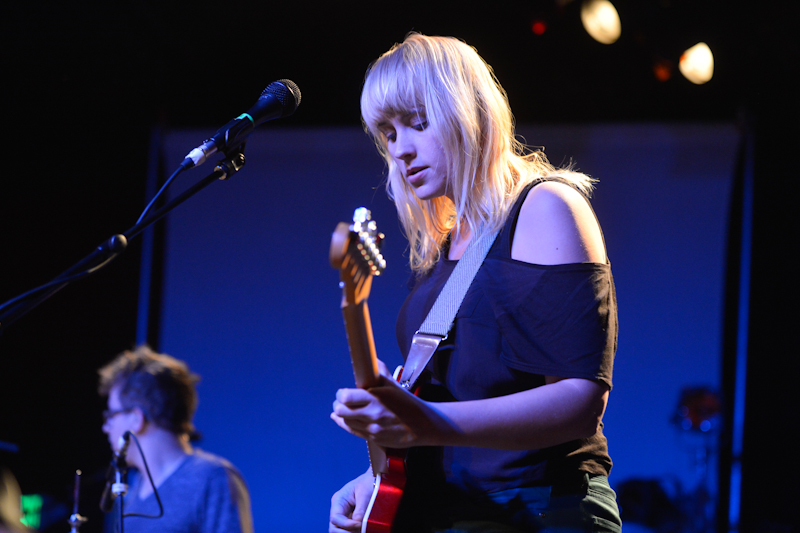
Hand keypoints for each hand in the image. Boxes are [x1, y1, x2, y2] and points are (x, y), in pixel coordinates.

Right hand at [329, 469, 373, 532]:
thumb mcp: (365, 493)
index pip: (335, 518)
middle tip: (360, 532)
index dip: (346, 525)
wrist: (375, 479)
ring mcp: (345, 516)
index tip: (360, 525)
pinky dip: (356, 532)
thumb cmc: (369, 482)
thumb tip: (358, 523)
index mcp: (339, 500)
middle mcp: (339, 510)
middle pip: (334, 527)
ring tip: (364, 531)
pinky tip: (365, 530)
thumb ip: (361, 508)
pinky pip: (350, 530)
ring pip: (341, 531)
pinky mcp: (352, 521)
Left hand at [331, 374, 454, 447]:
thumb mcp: (395, 386)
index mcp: (376, 399)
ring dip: (341, 414)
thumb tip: (373, 359)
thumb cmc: (409, 404)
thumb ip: (381, 373)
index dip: (340, 394)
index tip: (342, 392)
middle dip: (338, 404)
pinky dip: (345, 424)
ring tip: (343, 408)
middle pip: (341, 411)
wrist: (423, 426)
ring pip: (345, 421)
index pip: (345, 397)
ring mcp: (372, 428)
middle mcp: (372, 415)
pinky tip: (340, 419)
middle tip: (340, 400)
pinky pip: (353, 431)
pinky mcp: (374, 438)